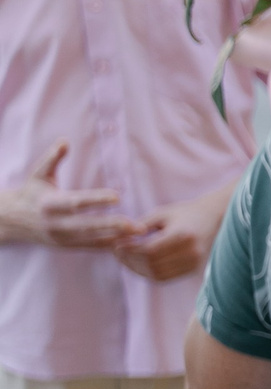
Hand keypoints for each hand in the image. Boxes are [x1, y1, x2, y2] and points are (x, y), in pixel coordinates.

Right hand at [0, 142, 133, 250]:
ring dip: (116, 237)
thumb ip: (53, 158)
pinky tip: (129, 243)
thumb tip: (64, 141)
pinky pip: (91, 247)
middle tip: (136, 225)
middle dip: (112, 225)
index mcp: (50, 204)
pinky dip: (109, 246)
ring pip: (92, 239)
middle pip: (87, 226)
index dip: (96, 200)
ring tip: (139, 234)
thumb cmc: (32, 192)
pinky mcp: (67, 246)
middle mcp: (56, 223)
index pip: (76, 202)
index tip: (117, 196)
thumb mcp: (38, 174)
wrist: (12, 220)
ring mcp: (62, 238)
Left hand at [112, 183, 232, 282]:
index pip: (150, 250)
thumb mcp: (163, 213)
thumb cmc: (185, 213)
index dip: (130, 250)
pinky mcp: (192, 270)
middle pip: (153, 264)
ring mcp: (194, 263)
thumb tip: (119, 238)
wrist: (213, 219)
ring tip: (126, 259)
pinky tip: (139, 264)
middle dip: (130, 260)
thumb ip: (142, 225)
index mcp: (184, 235)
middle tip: (117, 252)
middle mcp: (192, 252)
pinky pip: (165, 278)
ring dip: (137, 269)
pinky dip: (148, 273)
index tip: (116, 245)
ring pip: (157, 274)